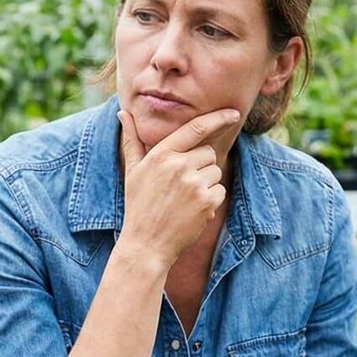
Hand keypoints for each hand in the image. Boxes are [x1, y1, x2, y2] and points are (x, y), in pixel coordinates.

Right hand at [117, 107, 241, 269]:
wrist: (145, 244)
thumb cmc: (138, 206)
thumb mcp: (132, 171)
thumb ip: (132, 140)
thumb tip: (123, 112)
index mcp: (161, 154)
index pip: (195, 128)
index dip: (218, 118)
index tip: (233, 113)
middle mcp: (178, 165)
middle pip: (208, 153)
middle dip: (201, 166)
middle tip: (181, 187)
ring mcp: (193, 184)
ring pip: (215, 172)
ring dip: (206, 184)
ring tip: (184, 201)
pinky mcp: (206, 201)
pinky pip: (220, 190)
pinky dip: (211, 201)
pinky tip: (192, 211)